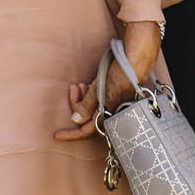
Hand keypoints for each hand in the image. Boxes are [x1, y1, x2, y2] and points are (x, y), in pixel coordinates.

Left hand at [55, 20, 161, 141]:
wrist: (137, 59)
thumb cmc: (121, 74)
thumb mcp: (100, 90)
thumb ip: (87, 106)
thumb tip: (76, 120)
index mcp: (109, 116)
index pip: (87, 130)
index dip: (71, 134)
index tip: (57, 135)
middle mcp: (111, 112)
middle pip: (87, 117)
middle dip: (77, 104)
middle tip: (74, 88)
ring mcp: (113, 103)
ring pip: (91, 107)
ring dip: (83, 96)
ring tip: (80, 84)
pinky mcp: (114, 94)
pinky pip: (97, 99)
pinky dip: (90, 93)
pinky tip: (88, 84)